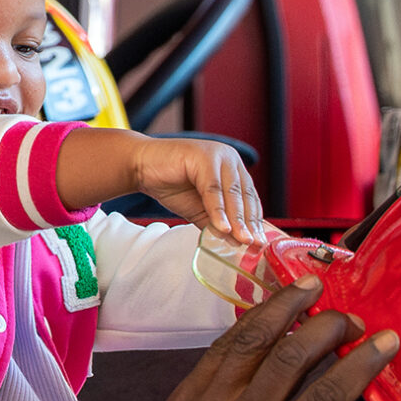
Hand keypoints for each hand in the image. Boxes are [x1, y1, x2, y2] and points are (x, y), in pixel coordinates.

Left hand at [56, 284, 395, 400]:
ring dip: (285, 307)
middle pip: (290, 358)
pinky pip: (221, 349)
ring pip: (250, 341)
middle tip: (351, 320)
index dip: (361, 364)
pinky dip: (250, 325)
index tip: (385, 340)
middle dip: (328, 328)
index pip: (326, 398)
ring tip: (312, 288)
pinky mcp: (182, 396)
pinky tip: (273, 311)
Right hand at [129, 136, 264, 242]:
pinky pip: (213, 189)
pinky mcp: (203, 157)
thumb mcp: (200, 209)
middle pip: (244, 196)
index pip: (250, 199)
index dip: (255, 222)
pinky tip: (222, 227)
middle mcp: (230, 159)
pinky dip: (218, 210)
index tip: (258, 243)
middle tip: (253, 245)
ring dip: (237, 220)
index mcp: (234, 169)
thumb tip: (236, 242)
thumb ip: (217, 223)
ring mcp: (218, 155)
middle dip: (249, 223)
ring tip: (241, 240)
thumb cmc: (171, 184)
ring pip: (231, 193)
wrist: (141, 167)